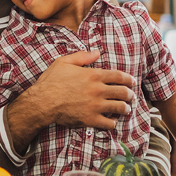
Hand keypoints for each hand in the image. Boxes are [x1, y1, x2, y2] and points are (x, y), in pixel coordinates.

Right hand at [17, 50, 134, 129]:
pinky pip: (108, 123)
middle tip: (131, 96)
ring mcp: (95, 106)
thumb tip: (97, 52)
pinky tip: (113, 122)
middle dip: (130, 94)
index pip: (118, 76)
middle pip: (122, 92)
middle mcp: (98, 90)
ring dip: (125, 109)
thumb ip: (82, 56)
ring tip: (126, 109)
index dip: (128, 79)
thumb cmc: (51, 81)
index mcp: (93, 75)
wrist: (42, 102)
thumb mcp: (64, 62)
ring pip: (119, 108)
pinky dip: (113, 123)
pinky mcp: (90, 119)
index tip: (132, 81)